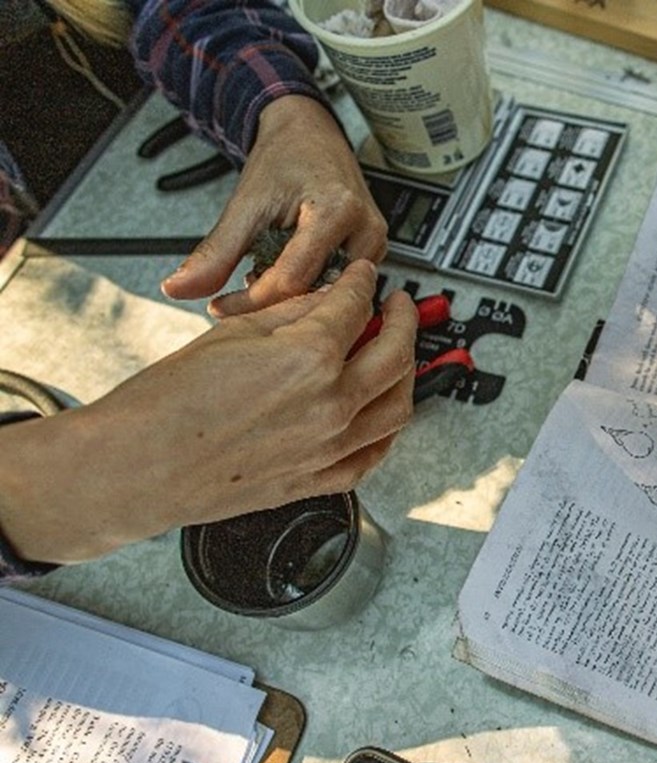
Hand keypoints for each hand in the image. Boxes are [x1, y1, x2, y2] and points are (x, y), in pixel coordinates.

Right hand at [0, 260, 415, 563]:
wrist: (140, 466)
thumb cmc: (168, 405)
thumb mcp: (233, 335)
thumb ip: (291, 315)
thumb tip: (326, 300)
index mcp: (309, 359)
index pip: (356, 307)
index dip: (362, 283)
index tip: (364, 277)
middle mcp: (331, 405)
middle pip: (395, 354)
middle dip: (405, 322)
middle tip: (401, 307)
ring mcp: (330, 447)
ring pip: (398, 407)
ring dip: (406, 373)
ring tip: (398, 354)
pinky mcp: (319, 480)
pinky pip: (374, 454)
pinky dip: (387, 429)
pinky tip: (382, 412)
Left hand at [161, 95, 387, 315]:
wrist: (309, 135)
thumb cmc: (285, 159)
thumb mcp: (245, 204)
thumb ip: (215, 252)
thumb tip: (181, 288)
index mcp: (337, 212)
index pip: (292, 280)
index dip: (251, 300)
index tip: (221, 305)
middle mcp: (365, 231)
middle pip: (313, 292)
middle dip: (272, 300)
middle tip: (237, 292)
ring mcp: (375, 243)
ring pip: (327, 294)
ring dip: (290, 295)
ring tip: (262, 275)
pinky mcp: (373, 252)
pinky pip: (337, 284)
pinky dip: (306, 286)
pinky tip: (284, 273)